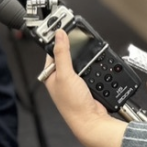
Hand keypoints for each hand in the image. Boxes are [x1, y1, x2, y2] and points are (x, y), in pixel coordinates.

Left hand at [44, 29, 126, 146]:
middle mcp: (61, 78)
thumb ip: (62, 53)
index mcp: (50, 75)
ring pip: (80, 61)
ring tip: (88, 47)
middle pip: (67, 55)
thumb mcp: (65, 75)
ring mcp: (74, 82)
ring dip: (86, 56)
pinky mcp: (86, 85)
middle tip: (78, 34)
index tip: (62, 25)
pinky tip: (96, 62)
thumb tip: (59, 35)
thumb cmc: (73, 106)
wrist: (92, 122)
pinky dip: (93, 65)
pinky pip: (89, 69)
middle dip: (74, 47)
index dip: (57, 39)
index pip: (52, 51)